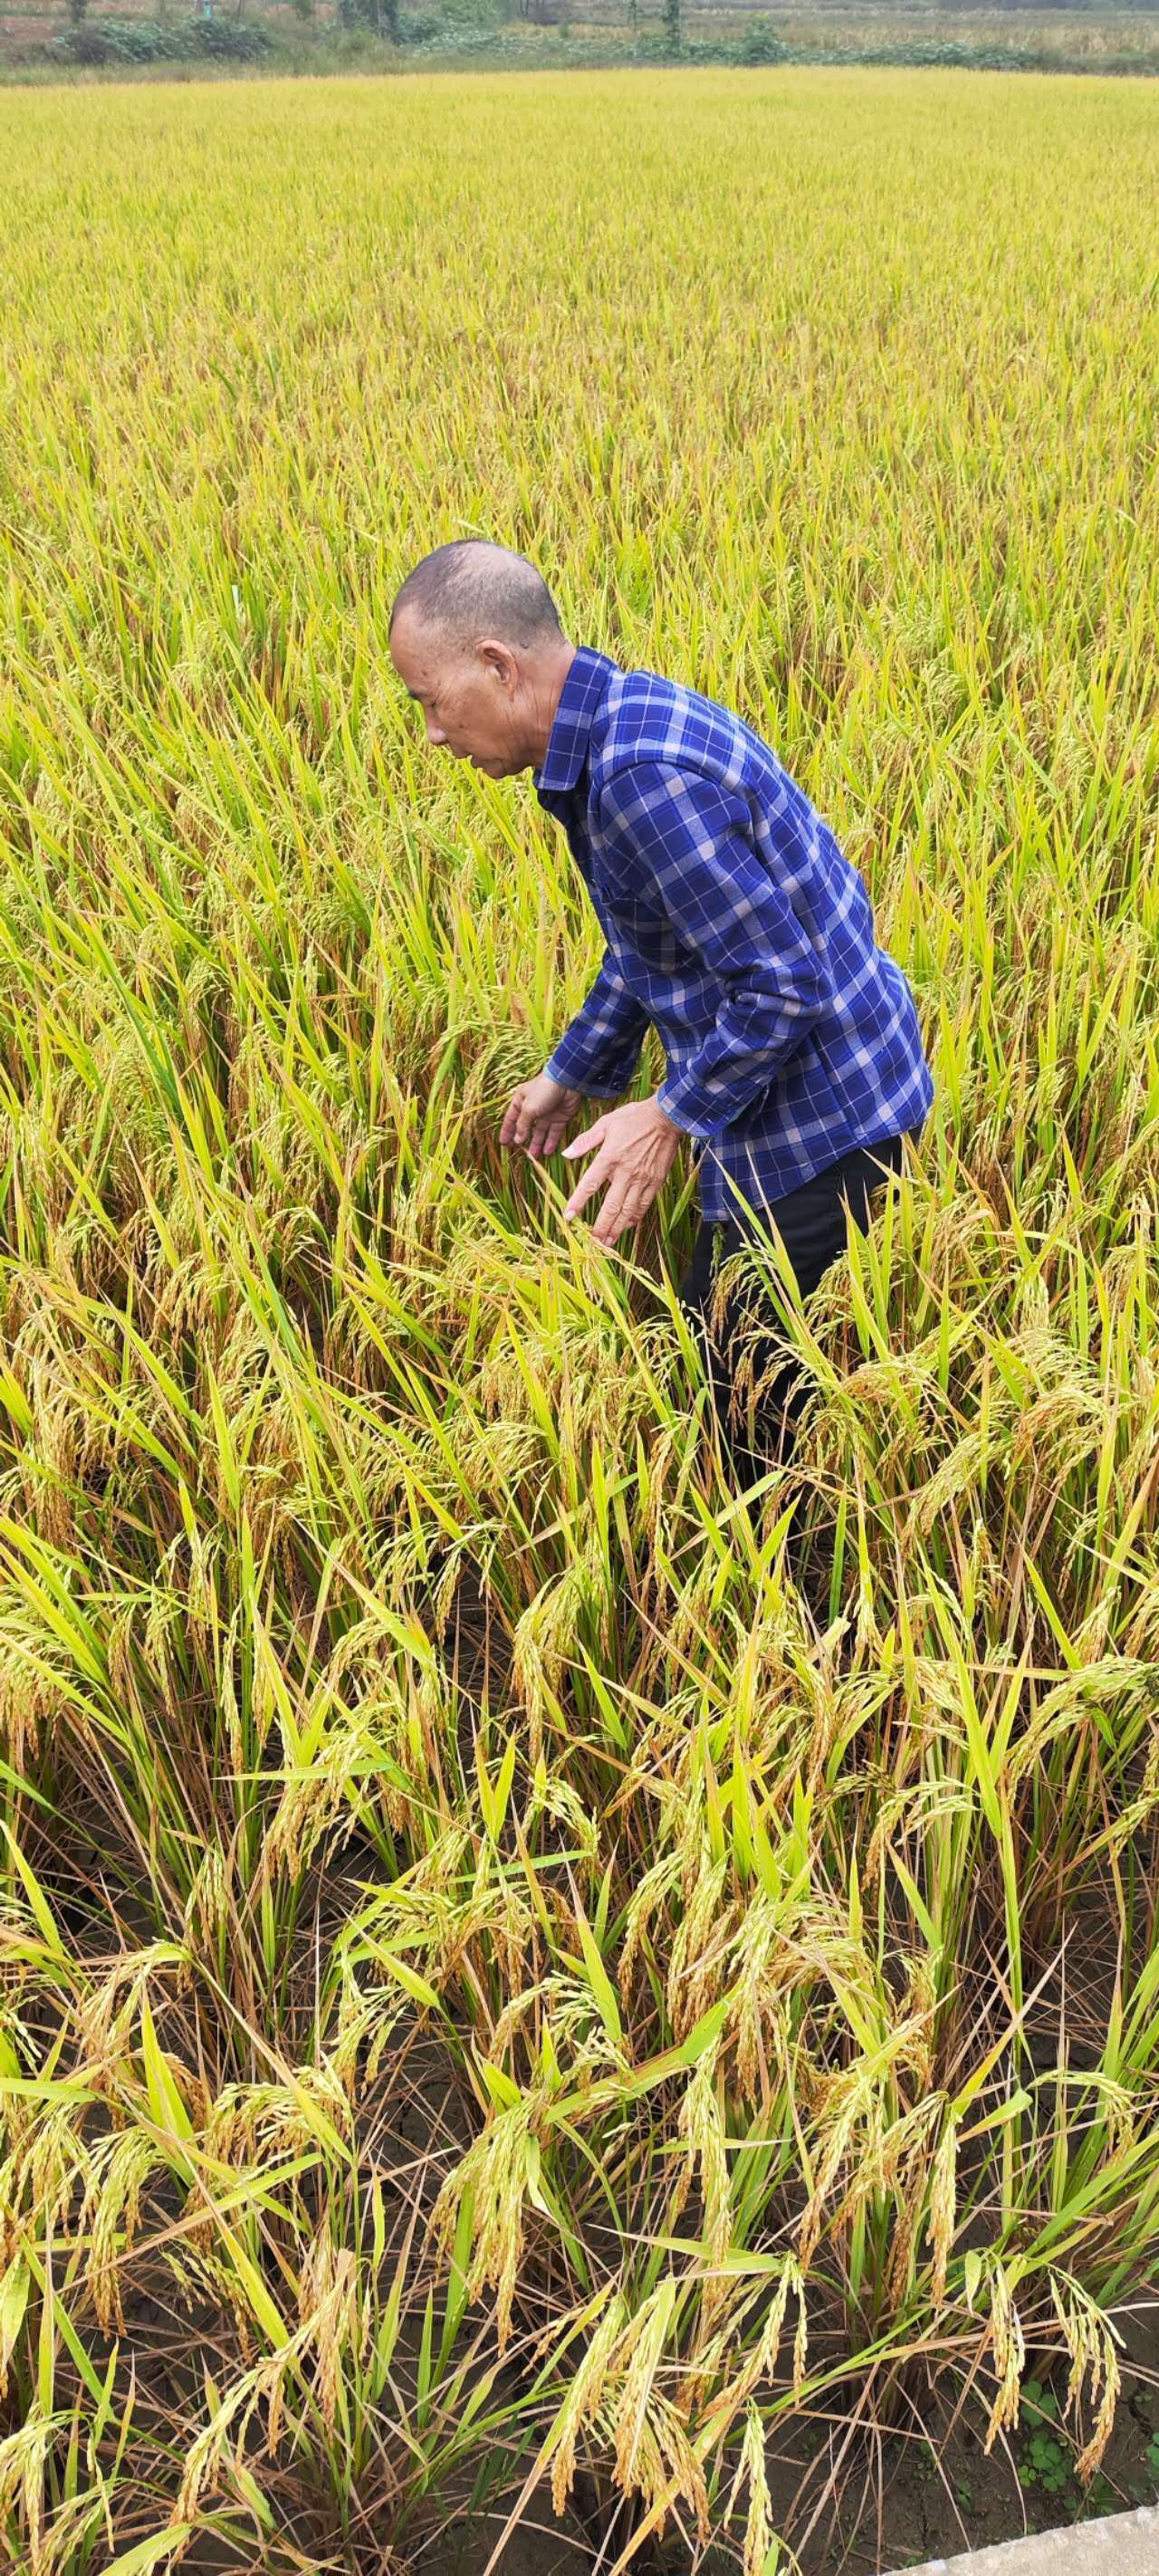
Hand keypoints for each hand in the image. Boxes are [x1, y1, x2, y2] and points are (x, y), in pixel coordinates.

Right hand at [499, 1071, 585, 1159]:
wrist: (567, 1082)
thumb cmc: (543, 1091)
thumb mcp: (529, 1108)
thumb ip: (522, 1125)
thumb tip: (517, 1140)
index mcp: (521, 1102)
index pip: (511, 1119)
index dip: (507, 1131)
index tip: (503, 1144)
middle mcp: (533, 1108)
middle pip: (525, 1128)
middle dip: (522, 1140)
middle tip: (518, 1153)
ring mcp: (547, 1114)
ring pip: (540, 1132)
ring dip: (537, 1144)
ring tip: (534, 1157)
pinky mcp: (560, 1118)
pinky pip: (554, 1132)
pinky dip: (551, 1142)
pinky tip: (547, 1152)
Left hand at [560, 1096, 680, 1247]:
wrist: (666, 1117)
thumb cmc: (634, 1118)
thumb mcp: (606, 1123)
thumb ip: (585, 1141)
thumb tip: (566, 1154)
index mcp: (609, 1157)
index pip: (589, 1185)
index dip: (578, 1202)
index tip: (569, 1216)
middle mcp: (625, 1172)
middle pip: (611, 1206)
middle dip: (601, 1226)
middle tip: (593, 1241)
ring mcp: (642, 1179)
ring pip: (628, 1210)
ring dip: (618, 1228)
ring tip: (609, 1241)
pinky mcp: (655, 1181)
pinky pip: (644, 1204)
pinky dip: (635, 1217)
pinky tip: (628, 1225)